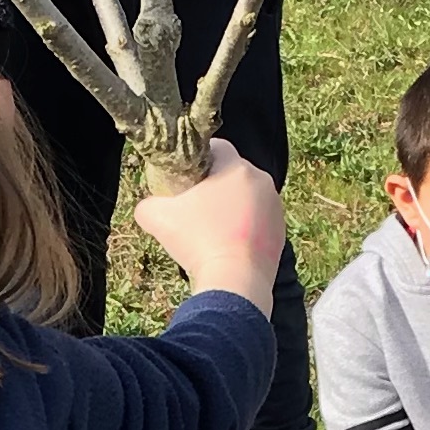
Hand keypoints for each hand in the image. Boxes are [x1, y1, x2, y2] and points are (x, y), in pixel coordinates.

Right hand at [132, 138, 286, 312]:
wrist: (236, 282)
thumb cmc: (198, 242)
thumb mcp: (157, 219)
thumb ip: (148, 204)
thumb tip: (148, 206)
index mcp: (235, 167)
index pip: (216, 147)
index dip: (197, 158)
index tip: (185, 178)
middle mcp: (261, 180)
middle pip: (232, 174)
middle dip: (215, 186)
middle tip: (195, 208)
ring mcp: (275, 206)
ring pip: (247, 198)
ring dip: (231, 207)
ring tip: (212, 231)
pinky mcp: (281, 231)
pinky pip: (259, 221)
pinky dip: (245, 228)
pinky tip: (229, 245)